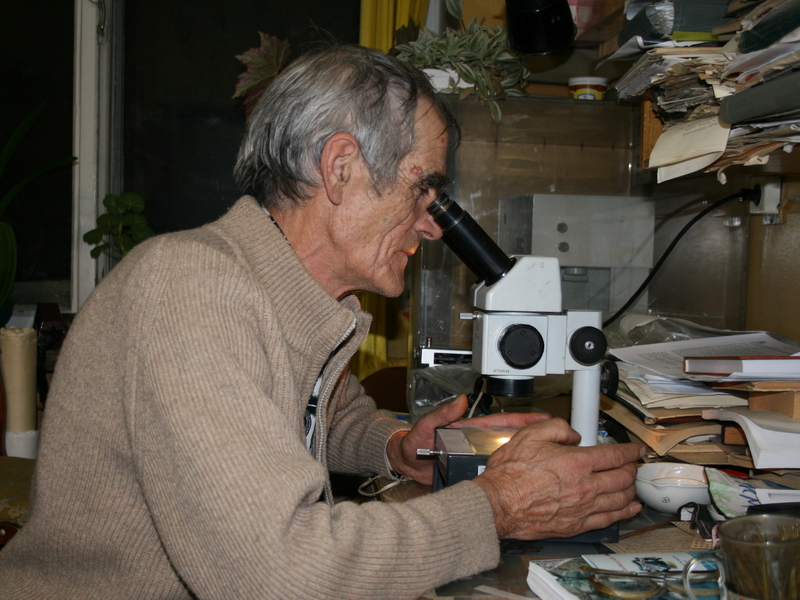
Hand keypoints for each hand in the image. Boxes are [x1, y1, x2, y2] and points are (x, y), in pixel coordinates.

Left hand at [386, 395, 551, 484]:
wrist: (404, 466)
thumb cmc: (412, 444)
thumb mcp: (424, 427)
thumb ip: (439, 415)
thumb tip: (457, 401)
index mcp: (471, 429)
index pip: (503, 422)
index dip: (525, 421)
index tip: (545, 420)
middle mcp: (478, 442)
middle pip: (513, 440)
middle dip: (538, 439)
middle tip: (562, 441)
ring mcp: (477, 458)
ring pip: (510, 457)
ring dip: (530, 457)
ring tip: (553, 460)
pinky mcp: (473, 474)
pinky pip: (498, 474)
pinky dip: (514, 476)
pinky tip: (528, 481)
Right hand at [472, 418, 643, 539]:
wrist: (498, 505)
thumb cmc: (510, 474)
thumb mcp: (530, 435)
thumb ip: (557, 427)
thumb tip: (572, 433)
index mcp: (576, 462)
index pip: (615, 456)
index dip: (630, 451)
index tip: (636, 450)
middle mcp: (585, 486)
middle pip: (623, 478)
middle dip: (632, 469)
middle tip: (632, 465)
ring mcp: (583, 508)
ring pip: (620, 499)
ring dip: (630, 490)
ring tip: (631, 484)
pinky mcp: (576, 525)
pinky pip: (609, 520)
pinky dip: (624, 513)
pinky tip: (629, 509)